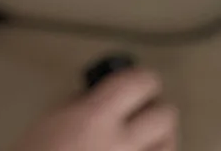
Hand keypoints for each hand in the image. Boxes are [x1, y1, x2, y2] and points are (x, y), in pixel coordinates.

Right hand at [11, 69, 177, 150]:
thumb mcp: (50, 121)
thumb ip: (80, 104)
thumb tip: (98, 95)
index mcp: (95, 118)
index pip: (140, 83)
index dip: (142, 77)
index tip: (139, 78)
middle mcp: (120, 144)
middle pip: (166, 114)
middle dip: (154, 108)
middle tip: (142, 107)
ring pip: (170, 144)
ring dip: (160, 136)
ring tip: (145, 134)